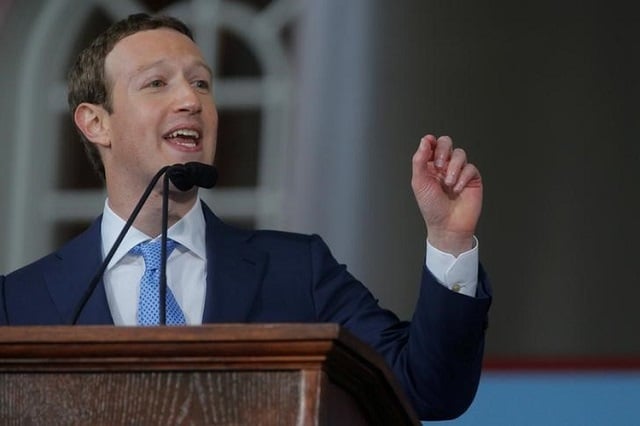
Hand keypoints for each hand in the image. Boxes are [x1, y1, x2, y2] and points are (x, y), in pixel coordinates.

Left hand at [411, 134, 482, 255]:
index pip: (432, 145)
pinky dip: (463, 178)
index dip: (431, 141)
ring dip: (453, 168)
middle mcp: (445, 167)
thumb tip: (425, 141)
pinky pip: (470, 168)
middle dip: (443, 151)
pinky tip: (457, 189)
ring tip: (448, 184)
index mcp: (430, 166)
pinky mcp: (472, 179)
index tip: (430, 144)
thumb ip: (420, 160)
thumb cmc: (432, 208)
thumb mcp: (419, 182)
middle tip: (440, 166)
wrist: (448, 225)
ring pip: (460, 154)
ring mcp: (459, 172)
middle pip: (447, 143)